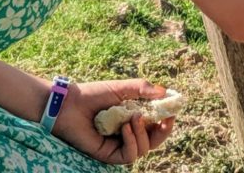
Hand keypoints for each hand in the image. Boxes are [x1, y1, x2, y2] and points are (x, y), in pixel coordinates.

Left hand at [52, 78, 174, 163]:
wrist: (69, 105)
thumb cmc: (94, 94)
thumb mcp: (122, 88)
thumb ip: (142, 89)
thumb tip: (165, 92)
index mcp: (133, 118)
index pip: (156, 124)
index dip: (167, 119)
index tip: (174, 108)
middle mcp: (128, 133)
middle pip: (155, 141)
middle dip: (164, 132)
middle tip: (167, 119)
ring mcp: (119, 145)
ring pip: (144, 149)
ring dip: (144, 134)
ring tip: (134, 118)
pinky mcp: (108, 154)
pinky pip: (129, 155)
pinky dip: (132, 142)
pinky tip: (126, 128)